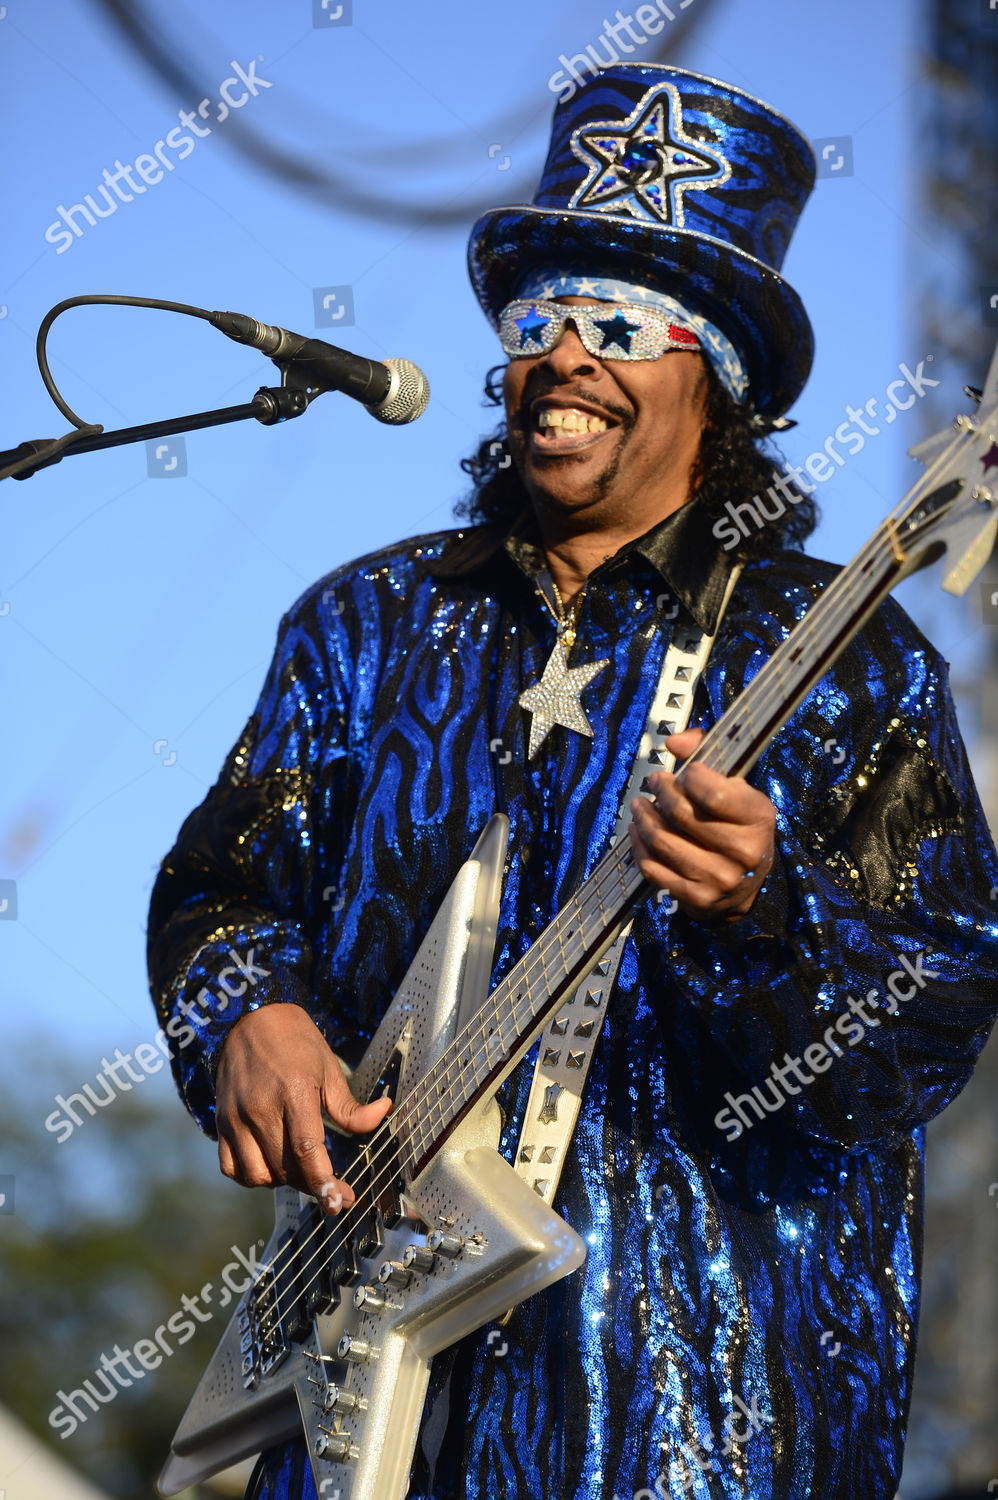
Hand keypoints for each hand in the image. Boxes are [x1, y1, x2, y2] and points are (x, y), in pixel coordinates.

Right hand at [215, 1002, 391, 1214]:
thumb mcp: (328, 1068)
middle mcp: (259, 1108)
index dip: (324, 1183)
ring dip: (282, 1182)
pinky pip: (232, 1168)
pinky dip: (252, 1177)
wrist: (249, 1020)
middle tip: (333, 1188)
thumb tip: (383, 1115)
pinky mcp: (220, 1123)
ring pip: (258, 1175)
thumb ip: (350, 1105)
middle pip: (286, 1168)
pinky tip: (271, 1166)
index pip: (306, 1150)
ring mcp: (235, 1118)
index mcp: (293, 1092)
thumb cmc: (295, 1042)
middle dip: (313, 1185)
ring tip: (299, 1169)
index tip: (338, 1203)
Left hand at [627, 728, 775, 920]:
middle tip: (654, 782)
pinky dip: (639, 846)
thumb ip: (707, 754)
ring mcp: (719, 878)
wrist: (747, 884)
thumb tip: (674, 742)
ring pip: (662, 840)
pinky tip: (637, 832)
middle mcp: (743, 851)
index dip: (690, 777)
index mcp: (759, 817)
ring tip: (639, 805)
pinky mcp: (696, 898)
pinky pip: (653, 868)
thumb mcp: (736, 787)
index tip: (684, 772)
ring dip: (643, 818)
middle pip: (680, 813)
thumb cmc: (737, 824)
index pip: (713, 792)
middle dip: (660, 791)